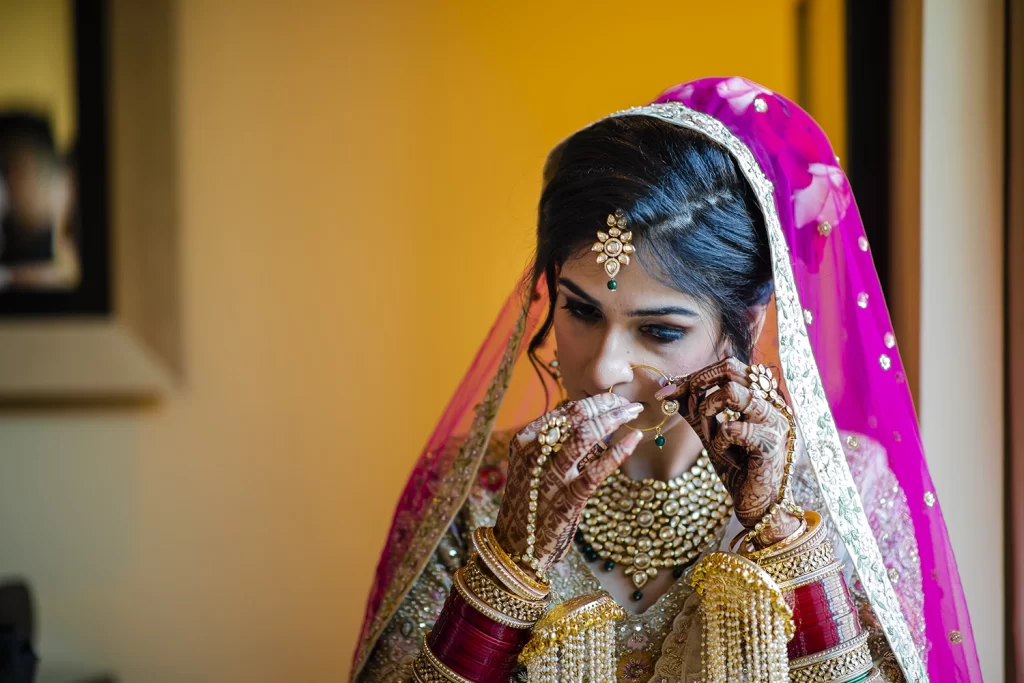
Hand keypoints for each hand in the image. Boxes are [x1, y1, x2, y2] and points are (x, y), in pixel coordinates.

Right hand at [494, 394, 644, 574]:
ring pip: (585, 436)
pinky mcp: (567, 500)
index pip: (563, 412)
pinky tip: (634, 440)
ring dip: (613, 419)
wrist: (517, 546)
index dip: (593, 401)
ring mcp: (550, 478)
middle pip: (575, 417)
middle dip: (606, 405)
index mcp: (525, 441)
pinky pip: (596, 471)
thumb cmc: (531, 501)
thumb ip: (556, 444)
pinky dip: (618, 452)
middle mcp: (534, 454)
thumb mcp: (533, 466)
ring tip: (633, 413)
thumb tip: (592, 420)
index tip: (614, 398)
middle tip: (629, 403)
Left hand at [657, 357, 799, 546]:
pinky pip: (730, 428)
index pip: (728, 365)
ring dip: (708, 412)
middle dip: (698, 384)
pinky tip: (724, 456)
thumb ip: (693, 409)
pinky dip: (717, 443)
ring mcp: (775, 420)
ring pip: (731, 392)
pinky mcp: (771, 442)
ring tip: (709, 434)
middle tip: (687, 407)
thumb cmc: (738, 467)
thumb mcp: (711, 432)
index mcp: (762, 396)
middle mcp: (773, 402)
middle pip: (730, 367)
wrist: (757, 503)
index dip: (695, 374)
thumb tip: (666, 388)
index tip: (666, 390)